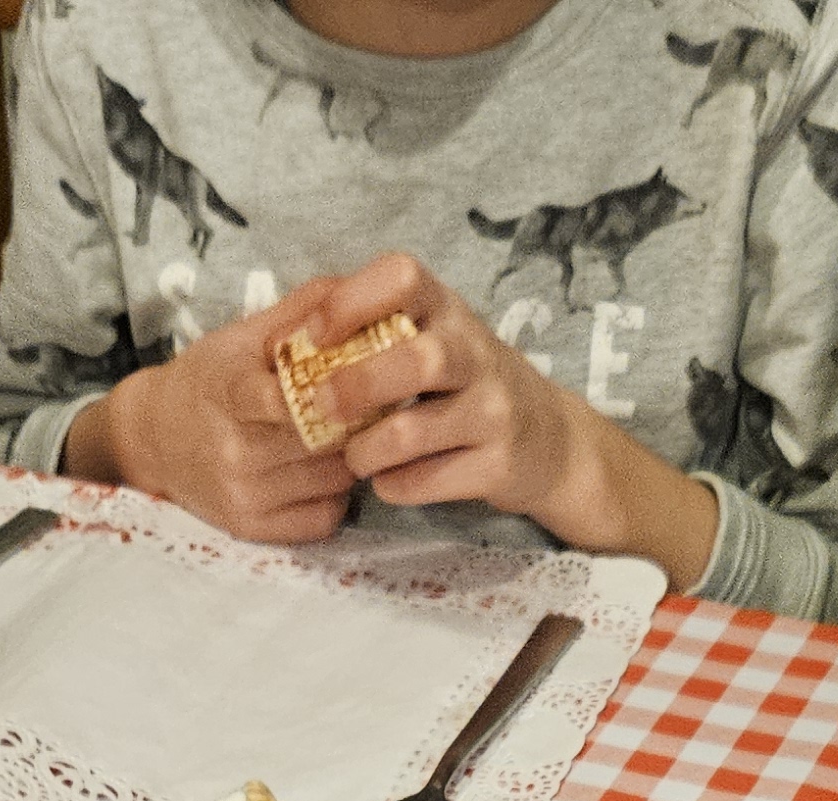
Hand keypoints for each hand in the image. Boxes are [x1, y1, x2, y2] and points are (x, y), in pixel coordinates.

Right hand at [71, 283, 357, 544]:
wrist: (153, 440)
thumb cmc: (208, 380)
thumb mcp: (241, 335)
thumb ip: (300, 310)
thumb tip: (360, 288)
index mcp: (230, 392)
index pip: (290, 400)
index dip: (333, 390)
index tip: (358, 377)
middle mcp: (234, 451)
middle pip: (327, 441)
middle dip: (358, 420)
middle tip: (374, 403)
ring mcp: (244, 495)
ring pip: (335, 479)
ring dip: (353, 457)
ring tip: (347, 435)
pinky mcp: (254, 530)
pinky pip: (325, 518)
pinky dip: (337, 495)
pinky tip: (325, 472)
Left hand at [292, 254, 723, 585]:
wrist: (549, 440)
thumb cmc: (466, 384)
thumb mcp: (435, 337)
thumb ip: (376, 331)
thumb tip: (288, 339)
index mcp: (448, 310)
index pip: (403, 277)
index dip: (352, 300)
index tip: (314, 333)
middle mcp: (475, 354)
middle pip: (416, 360)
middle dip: (357, 386)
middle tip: (320, 406)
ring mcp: (493, 411)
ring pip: (414, 431)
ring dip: (366, 451)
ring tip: (353, 457)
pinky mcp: (498, 465)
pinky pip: (428, 481)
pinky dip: (395, 486)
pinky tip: (388, 481)